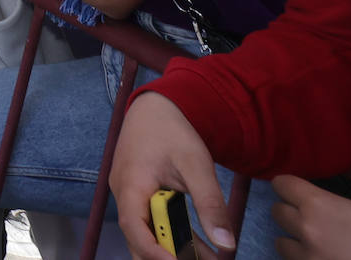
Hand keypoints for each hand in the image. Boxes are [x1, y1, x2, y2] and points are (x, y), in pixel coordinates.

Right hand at [111, 93, 238, 259]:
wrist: (156, 106)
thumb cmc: (173, 131)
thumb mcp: (196, 165)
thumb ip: (210, 204)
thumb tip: (227, 243)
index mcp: (130, 185)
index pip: (134, 228)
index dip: (155, 252)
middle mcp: (123, 193)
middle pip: (137, 239)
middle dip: (165, 258)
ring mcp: (128, 194)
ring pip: (146, 233)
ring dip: (174, 250)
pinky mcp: (138, 194)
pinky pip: (151, 222)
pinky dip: (174, 236)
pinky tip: (202, 247)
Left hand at [272, 176, 350, 259]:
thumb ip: (350, 208)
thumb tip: (345, 212)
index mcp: (319, 204)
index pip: (282, 185)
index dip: (288, 186)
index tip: (294, 190)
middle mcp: (306, 229)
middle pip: (277, 213)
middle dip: (289, 213)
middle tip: (306, 218)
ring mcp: (308, 258)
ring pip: (281, 244)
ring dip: (294, 242)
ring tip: (313, 245)